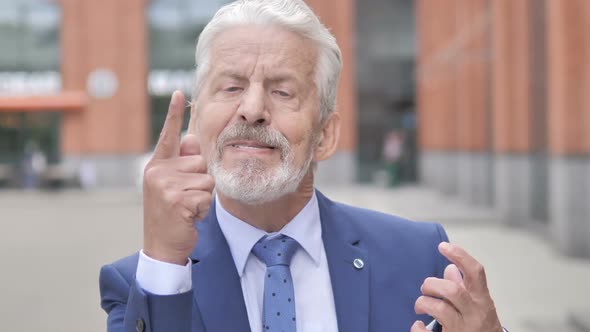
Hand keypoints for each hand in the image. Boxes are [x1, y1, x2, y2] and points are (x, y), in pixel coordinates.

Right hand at [142, 90, 214, 264]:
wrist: (162, 246)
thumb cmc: (172, 215)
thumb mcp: (172, 187)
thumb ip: (182, 163)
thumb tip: (192, 138)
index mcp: (157, 165)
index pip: (168, 135)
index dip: (175, 114)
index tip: (181, 93)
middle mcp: (157, 171)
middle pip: (201, 161)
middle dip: (201, 182)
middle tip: (186, 200)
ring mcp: (165, 185)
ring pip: (206, 179)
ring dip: (203, 197)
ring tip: (187, 209)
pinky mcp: (177, 199)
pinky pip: (207, 195)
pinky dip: (204, 208)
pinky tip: (189, 217)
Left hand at [411, 242, 502, 331]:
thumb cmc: (481, 327)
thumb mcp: (479, 305)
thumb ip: (464, 286)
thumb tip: (450, 268)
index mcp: (482, 300)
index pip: (475, 272)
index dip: (460, 255)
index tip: (443, 246)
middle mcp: (475, 314)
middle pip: (453, 290)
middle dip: (433, 284)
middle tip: (426, 289)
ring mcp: (463, 330)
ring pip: (440, 309)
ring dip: (424, 303)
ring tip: (421, 306)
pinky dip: (418, 329)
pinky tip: (418, 326)